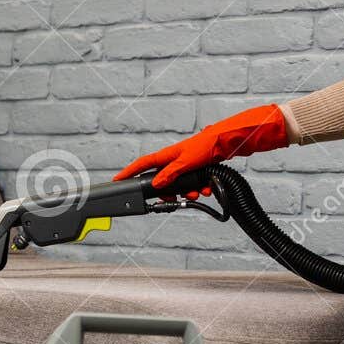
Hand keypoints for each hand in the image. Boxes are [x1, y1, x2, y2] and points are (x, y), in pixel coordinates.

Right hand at [112, 103, 289, 189]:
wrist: (227, 142)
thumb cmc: (206, 146)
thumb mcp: (186, 162)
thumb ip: (170, 175)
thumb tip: (157, 185)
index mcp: (167, 155)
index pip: (142, 165)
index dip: (129, 172)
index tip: (117, 180)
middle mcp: (173, 159)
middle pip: (162, 180)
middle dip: (169, 192)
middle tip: (176, 200)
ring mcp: (184, 164)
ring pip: (179, 185)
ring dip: (188, 192)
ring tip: (199, 193)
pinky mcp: (196, 169)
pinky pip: (192, 184)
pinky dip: (199, 188)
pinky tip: (207, 189)